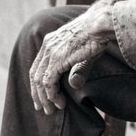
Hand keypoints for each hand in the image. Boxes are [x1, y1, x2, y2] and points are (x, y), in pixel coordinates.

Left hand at [29, 0, 128, 114]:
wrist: (100, 25)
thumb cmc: (97, 36)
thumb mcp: (84, 53)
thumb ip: (77, 69)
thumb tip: (73, 84)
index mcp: (50, 42)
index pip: (37, 66)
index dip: (37, 83)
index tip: (41, 97)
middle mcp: (47, 46)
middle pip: (35, 75)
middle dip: (37, 94)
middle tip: (43, 108)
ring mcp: (51, 53)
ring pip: (40, 81)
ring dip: (44, 98)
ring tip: (52, 110)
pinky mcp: (57, 60)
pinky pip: (49, 82)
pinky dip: (52, 95)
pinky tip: (59, 102)